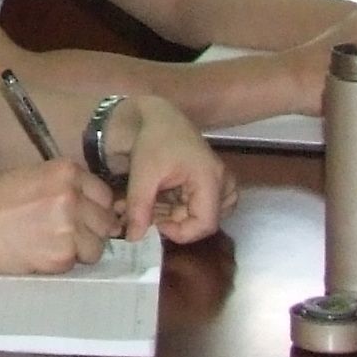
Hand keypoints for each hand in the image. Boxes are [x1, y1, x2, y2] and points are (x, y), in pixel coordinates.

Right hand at [0, 156, 119, 274]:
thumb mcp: (32, 178)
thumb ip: (65, 187)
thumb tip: (96, 208)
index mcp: (65, 171)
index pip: (104, 193)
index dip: (95, 208)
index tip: (84, 216)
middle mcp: (72, 195)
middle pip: (105, 220)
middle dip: (92, 230)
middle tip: (67, 234)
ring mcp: (70, 226)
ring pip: (97, 245)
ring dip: (81, 249)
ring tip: (53, 245)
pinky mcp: (63, 254)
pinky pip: (78, 262)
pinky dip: (64, 262)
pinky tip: (41, 254)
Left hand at [108, 100, 232, 243]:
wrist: (157, 117)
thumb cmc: (153, 141)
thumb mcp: (142, 174)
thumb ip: (139, 208)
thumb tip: (134, 239)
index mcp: (210, 179)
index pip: (205, 225)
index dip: (179, 232)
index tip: (155, 223)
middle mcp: (222, 183)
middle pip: (202, 222)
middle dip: (171, 222)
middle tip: (145, 212)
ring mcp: (220, 184)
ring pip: (200, 216)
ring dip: (173, 216)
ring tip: (150, 202)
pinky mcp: (212, 184)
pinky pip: (199, 207)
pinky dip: (177, 208)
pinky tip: (158, 198)